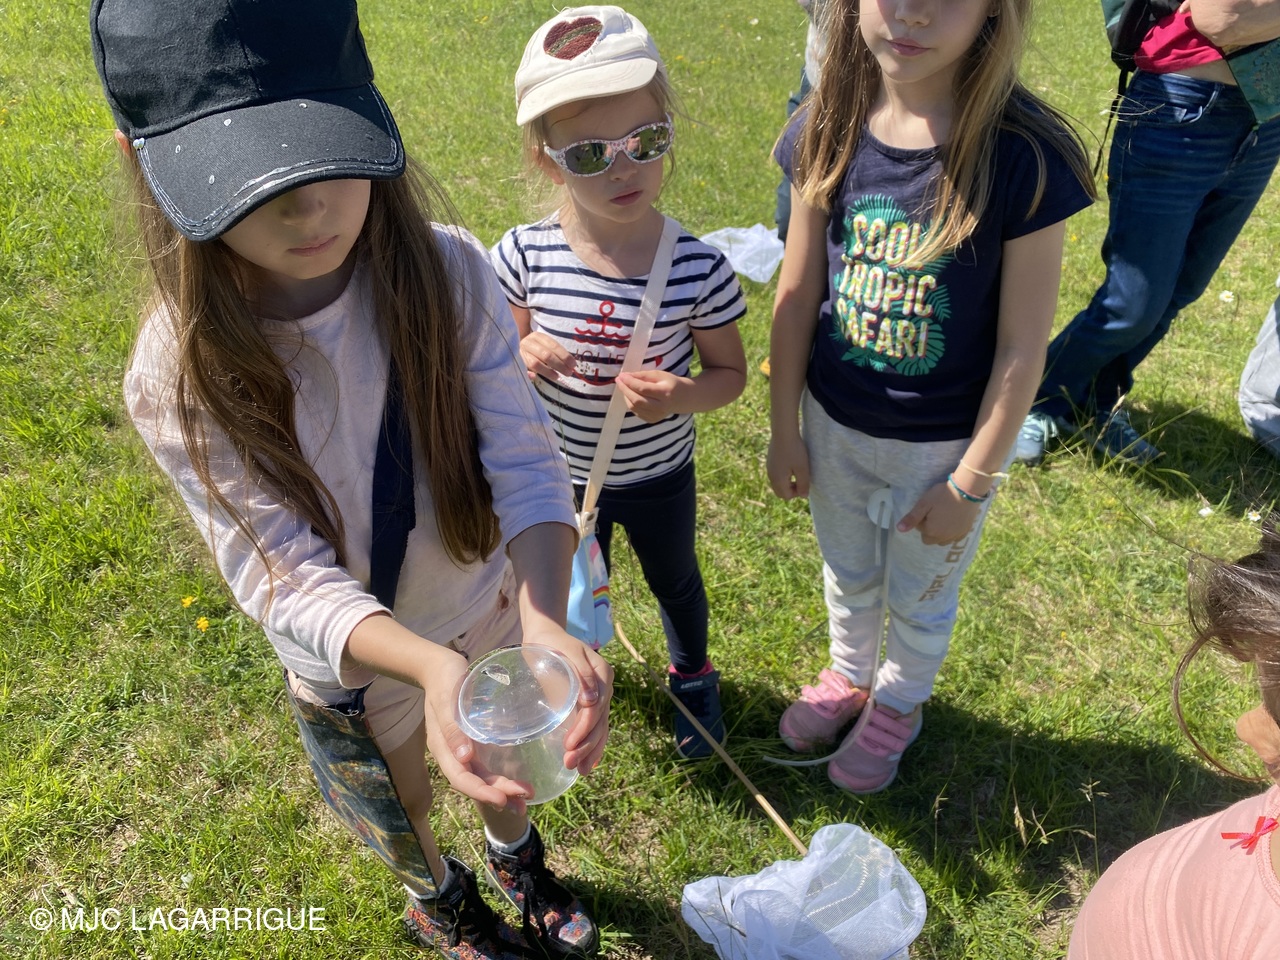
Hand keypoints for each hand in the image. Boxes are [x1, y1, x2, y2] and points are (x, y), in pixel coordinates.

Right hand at [421, 650, 531, 812]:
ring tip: (525, 798)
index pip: (461, 779)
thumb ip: (453, 728)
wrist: (440, 667)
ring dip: (502, 790)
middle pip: (474, 782)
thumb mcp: (447, 700)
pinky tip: (515, 781)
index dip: (481, 792)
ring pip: (481, 777)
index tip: (502, 799)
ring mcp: (461, 750)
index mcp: (443, 748)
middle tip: (524, 802)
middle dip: (498, 795)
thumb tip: (464, 757)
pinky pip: (484, 766)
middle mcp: (452, 754)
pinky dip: (499, 777)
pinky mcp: (471, 743)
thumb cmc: (444, 680)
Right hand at [519, 332, 576, 381]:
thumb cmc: (535, 349)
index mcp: (538, 336)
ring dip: (548, 371)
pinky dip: (529, 374)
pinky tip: (535, 377)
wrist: (511, 347)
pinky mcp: (514, 362)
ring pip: (535, 363)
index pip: (553, 346)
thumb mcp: (544, 346)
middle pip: (546, 355)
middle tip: (568, 373)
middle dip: (559, 365)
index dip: (565, 356)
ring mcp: (520, 353)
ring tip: (557, 377)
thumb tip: (571, 365)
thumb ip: (556, 353)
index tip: (573, 365)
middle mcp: (528, 343)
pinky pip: (522, 370)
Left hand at [522, 625, 613, 774]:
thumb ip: (581, 673)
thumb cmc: (552, 643)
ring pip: (600, 728)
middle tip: (569, 764)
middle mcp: (603, 687)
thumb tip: (593, 700)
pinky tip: (589, 762)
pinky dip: (594, 744)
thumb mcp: (566, 652)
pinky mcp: (588, 703)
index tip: (568, 745)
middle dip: (586, 746)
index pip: (596, 708)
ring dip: (590, 750)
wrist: (546, 636)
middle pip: (599, 722)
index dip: (584, 729)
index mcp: (602, 674)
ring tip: (578, 770)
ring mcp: (598, 695)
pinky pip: (596, 726)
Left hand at [614, 369, 686, 422]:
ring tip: (624, 387)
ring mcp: (657, 415)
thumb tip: (626, 376)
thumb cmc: (670, 383)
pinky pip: (636, 412)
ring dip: (626, 396)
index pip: (643, 389)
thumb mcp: (660, 374)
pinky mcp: (653, 420)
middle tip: (619, 380)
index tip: (621, 375)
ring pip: (634, 407)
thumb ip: (643, 375)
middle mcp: (661, 407)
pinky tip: (631, 395)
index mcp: (665, 393)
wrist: (684, 398)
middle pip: (637, 400)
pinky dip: (630, 403)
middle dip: (625, 389)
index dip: (630, 382)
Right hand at [767, 431, 810, 498]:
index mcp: (778, 480)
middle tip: (800, 479)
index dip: (797, 493)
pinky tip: (791, 464)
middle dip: (791, 490)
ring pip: (777, 483)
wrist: (783, 432)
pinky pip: (776, 474)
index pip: (786, 496)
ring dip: (787, 482)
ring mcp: (769, 468)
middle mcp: (771, 476)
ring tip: (797, 471)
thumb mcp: (803, 468)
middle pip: (780, 492)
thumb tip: (804, 496)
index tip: (804, 482)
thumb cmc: (795, 450)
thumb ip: (804, 484)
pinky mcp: (770, 461)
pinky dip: (783, 475)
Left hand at [897, 481, 980, 544]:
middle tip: (934, 513)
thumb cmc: (943, 495)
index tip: (927, 509)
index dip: (922, 519)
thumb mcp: (924, 503)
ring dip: (940, 533)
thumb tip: (899, 529)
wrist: (967, 490)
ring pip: (942, 540)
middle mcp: (943, 538)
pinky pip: (954, 538)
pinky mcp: (965, 532)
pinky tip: (953, 521)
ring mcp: (956, 536)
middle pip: (929, 539)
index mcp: (931, 531)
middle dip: (929, 529)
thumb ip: (912, 518)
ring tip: (943, 517)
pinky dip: (951, 533)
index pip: (920, 530)